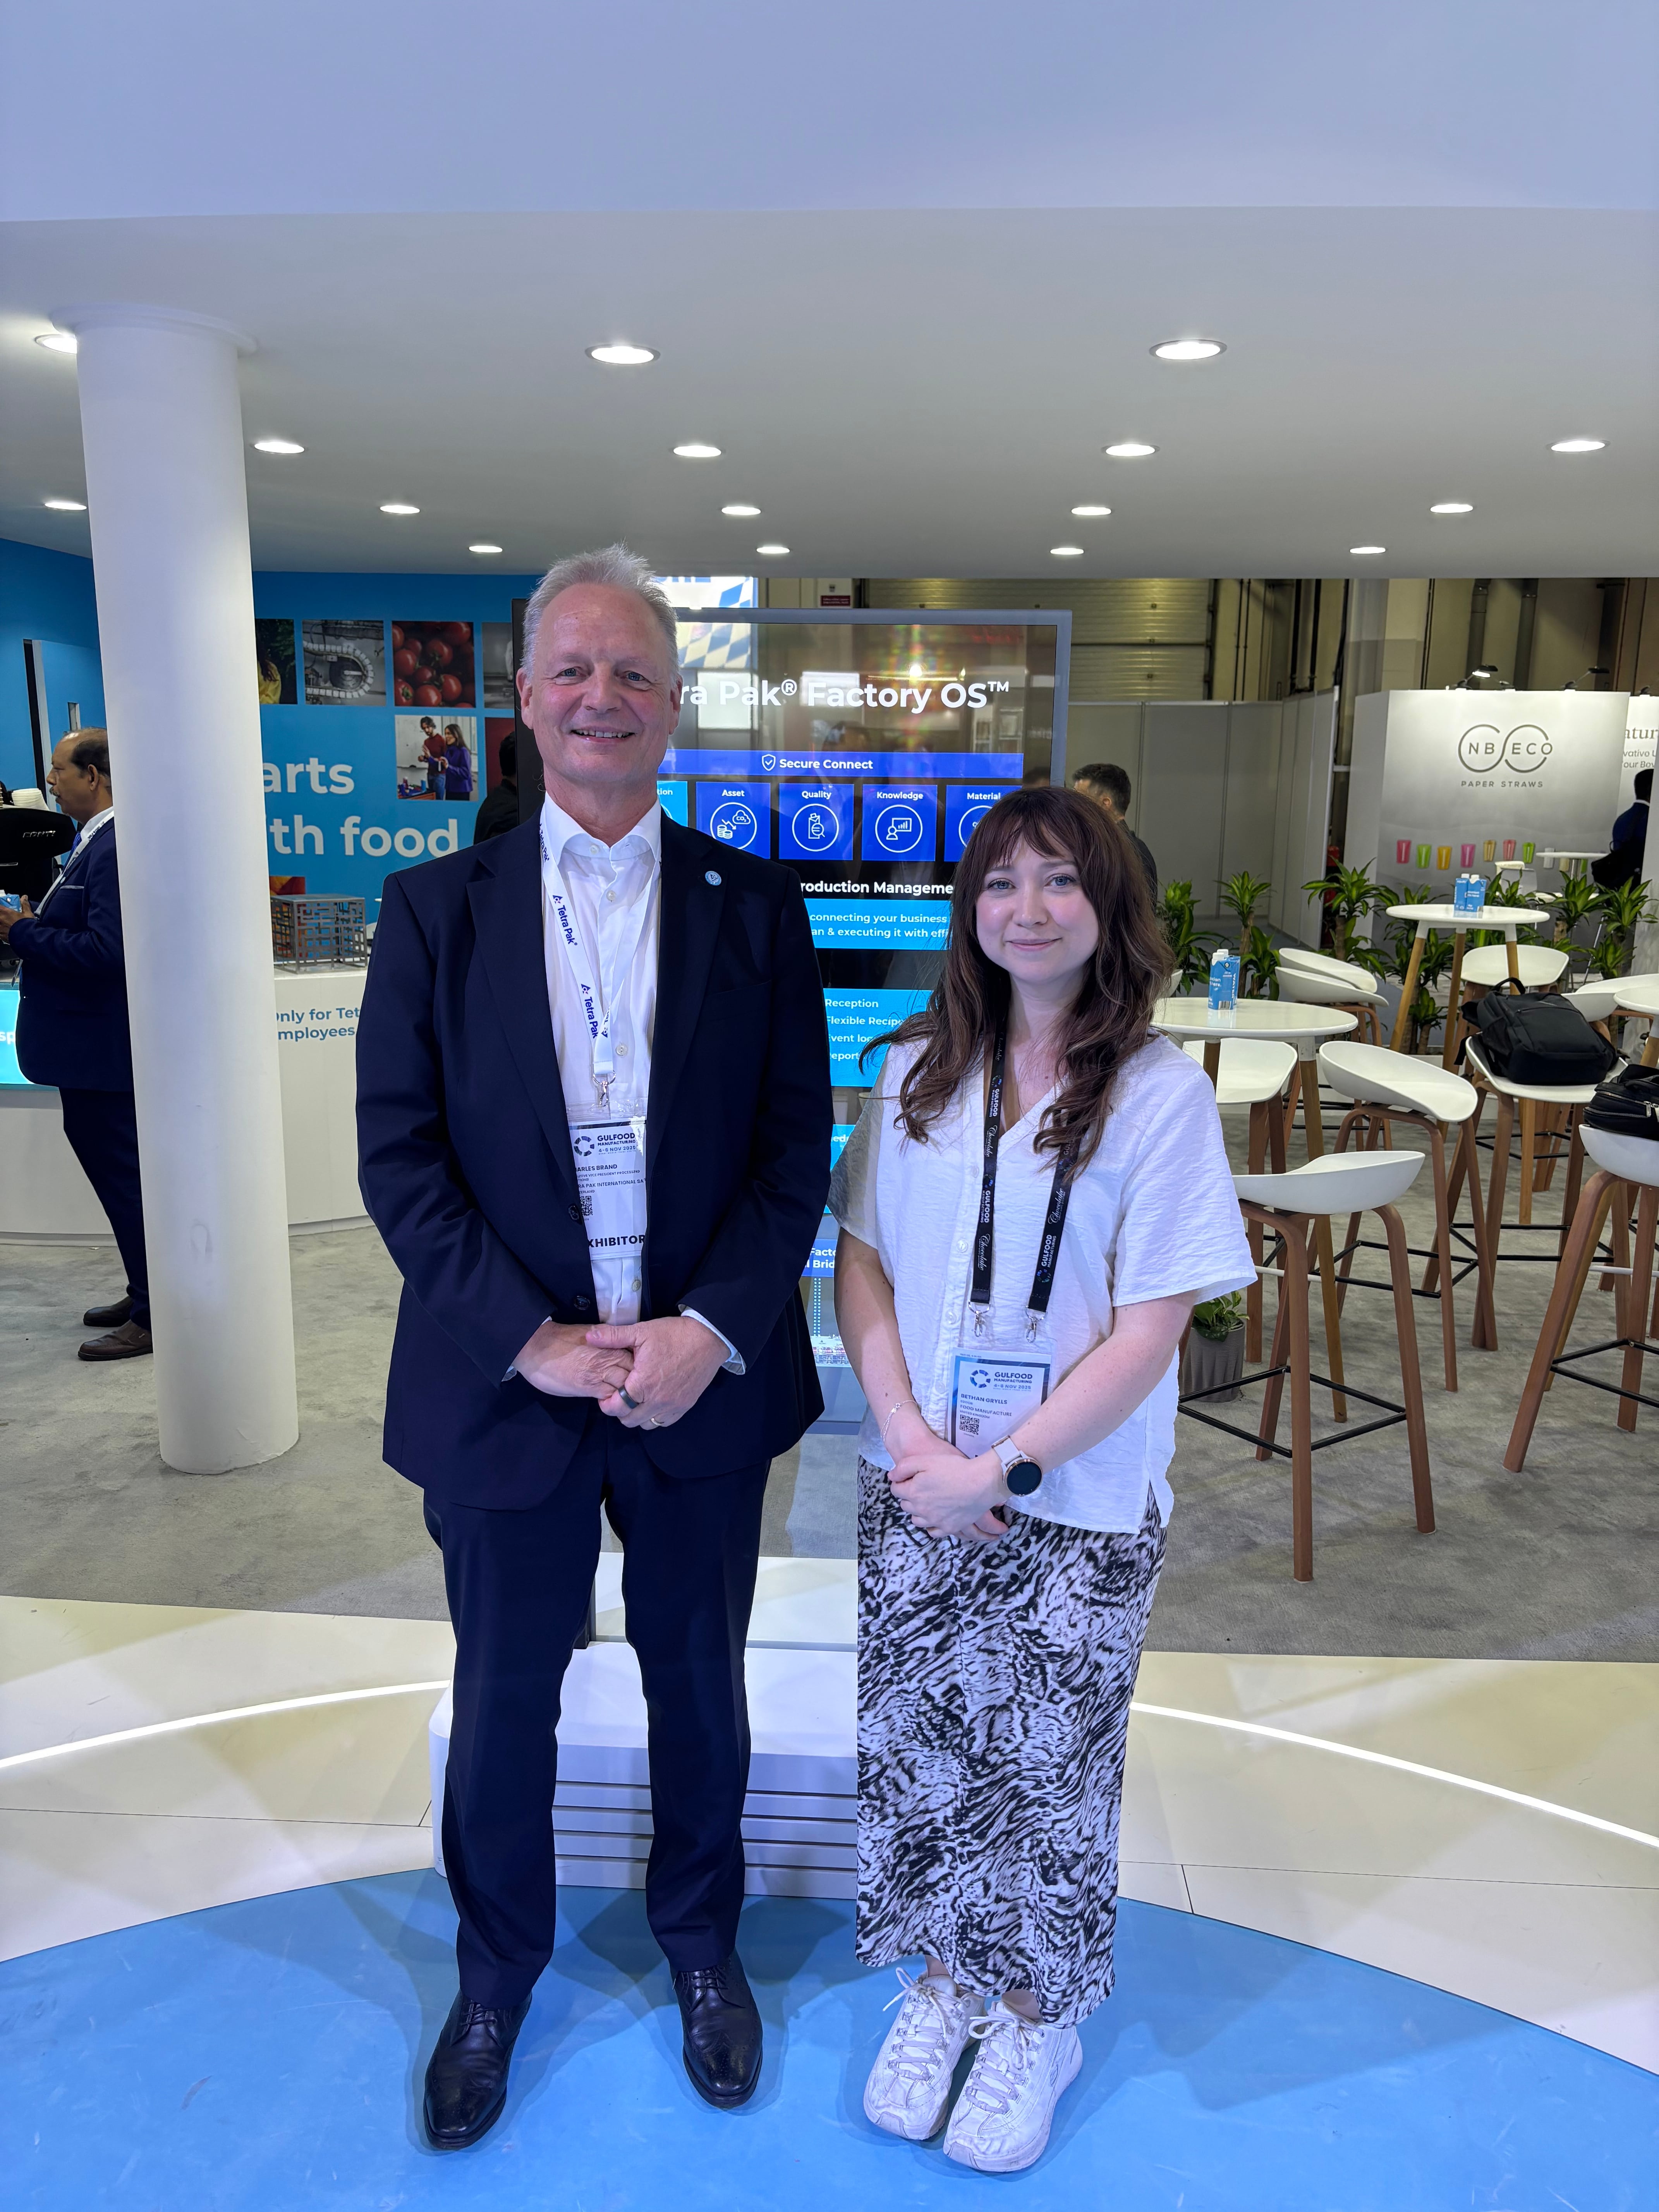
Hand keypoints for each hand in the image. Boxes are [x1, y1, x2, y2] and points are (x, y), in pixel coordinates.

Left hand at [0, 895, 29, 942]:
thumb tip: (24, 897)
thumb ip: (24, 905)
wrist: (28, 940)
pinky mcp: (1, 936)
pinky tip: (4, 930)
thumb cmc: (27, 926)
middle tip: (4, 915)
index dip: (0, 907)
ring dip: (1, 923)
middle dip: (1, 914)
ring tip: (4, 923)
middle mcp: (0, 920)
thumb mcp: (28, 914)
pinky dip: (1, 930)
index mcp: (4, 912)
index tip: (2, 907)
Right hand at [512, 1318, 632, 1399]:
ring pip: (627, 1386)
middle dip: (638, 1382)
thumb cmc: (559, 1340)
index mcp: (610, 1341)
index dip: (640, 1367)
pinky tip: (610, 1402)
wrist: (536, 1346)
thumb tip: (619, 1352)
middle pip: (637, 1372)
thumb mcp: (588, 1334)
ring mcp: (601, 1371)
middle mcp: (610, 1355)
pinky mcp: (590, 1386)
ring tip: (625, 1399)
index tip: (638, 1374)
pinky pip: (611, 1397)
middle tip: (635, 1391)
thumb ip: (606, 1344)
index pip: (636, 1355)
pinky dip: (614, 1402)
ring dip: (627, 1394)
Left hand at [585, 1314, 729, 1429]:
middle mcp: (658, 1400)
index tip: (606, 1395)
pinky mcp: (685, 1406)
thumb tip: (588, 1336)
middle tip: (620, 1396)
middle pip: (629, 1420)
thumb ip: (612, 1336)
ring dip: (638, 1415)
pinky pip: (665, 1422)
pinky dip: (656, 1416)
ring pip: (647, 1425)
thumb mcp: (641, 1331)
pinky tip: (654, 1401)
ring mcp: (673, 1405)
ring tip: (637, 1399)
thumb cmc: (674, 1334)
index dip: (606, 1404)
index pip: (616, 1408)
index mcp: (643, 1383)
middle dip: (620, 1411)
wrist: (709, 1337)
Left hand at [889, 1443, 1009, 1539]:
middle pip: (905, 1505)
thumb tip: (891, 1477)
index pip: (896, 1490)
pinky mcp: (949, 1528)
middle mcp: (921, 1510)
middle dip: (909, 1496)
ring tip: (927, 1501)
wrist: (981, 1482)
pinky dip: (931, 1525)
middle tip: (920, 1487)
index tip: (908, 1478)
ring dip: (918, 1511)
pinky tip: (934, 1517)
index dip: (901, 1482)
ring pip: (917, 1520)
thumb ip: (904, 1467)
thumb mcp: (926, 1460)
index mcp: (913, 1493)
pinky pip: (933, 1532)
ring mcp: (935, 1521)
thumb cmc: (954, 1468)